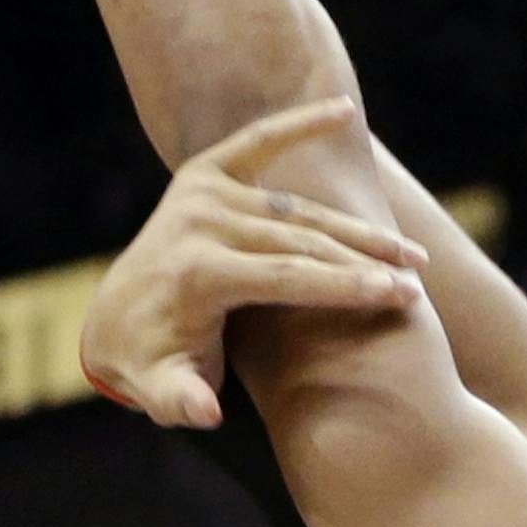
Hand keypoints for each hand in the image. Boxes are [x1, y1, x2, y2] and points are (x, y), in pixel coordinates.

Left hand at [80, 99, 426, 429]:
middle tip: (417, 282)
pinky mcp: (203, 175)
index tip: (398, 297)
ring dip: (355, 226)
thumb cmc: (149, 367)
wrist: (110, 322)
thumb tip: (206, 414)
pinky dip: (300, 123)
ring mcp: (202, 193)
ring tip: (408, 251)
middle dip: (364, 260)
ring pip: (297, 208)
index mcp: (197, 271)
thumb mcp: (161, 393)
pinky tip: (344, 111)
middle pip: (302, 239)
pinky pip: (258, 142)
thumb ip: (182, 402)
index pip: (287, 276)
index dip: (345, 286)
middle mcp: (201, 221)